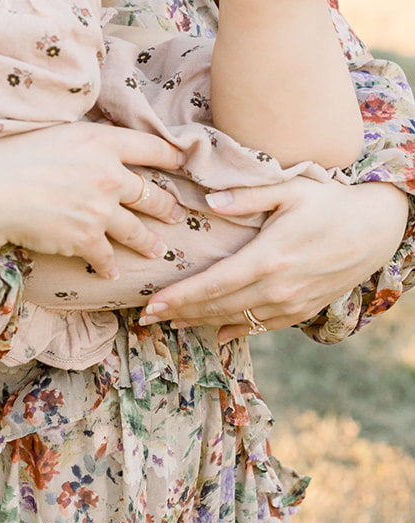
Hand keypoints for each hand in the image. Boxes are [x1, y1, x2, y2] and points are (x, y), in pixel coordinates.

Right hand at [0, 121, 183, 279]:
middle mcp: (109, 174)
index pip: (152, 147)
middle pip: (152, 193)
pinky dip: (110, 265)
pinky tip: (112, 271)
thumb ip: (89, 141)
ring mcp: (100, 209)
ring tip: (156, 248)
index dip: (171, 156)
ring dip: (149, 242)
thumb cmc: (13, 156)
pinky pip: (108, 257)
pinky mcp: (86, 239)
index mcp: (101, 141)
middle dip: (166, 206)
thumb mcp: (59, 134)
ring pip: (138, 230)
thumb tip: (106, 144)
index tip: (182, 164)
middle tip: (174, 213)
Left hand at [138, 176, 408, 339]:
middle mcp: (278, 288)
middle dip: (179, 313)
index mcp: (268, 258)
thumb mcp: (289, 189)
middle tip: (145, 317)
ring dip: (202, 323)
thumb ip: (246, 196)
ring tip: (171, 322)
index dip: (178, 297)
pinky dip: (237, 330)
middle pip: (218, 308)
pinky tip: (217, 332)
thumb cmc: (330, 202)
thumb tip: (209, 202)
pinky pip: (263, 327)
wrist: (376, 229)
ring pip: (237, 320)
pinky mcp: (304, 310)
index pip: (212, 285)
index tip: (149, 304)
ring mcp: (292, 304)